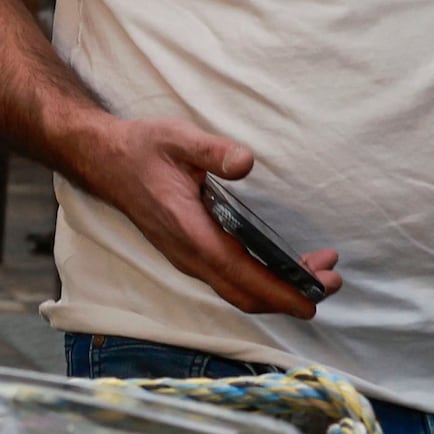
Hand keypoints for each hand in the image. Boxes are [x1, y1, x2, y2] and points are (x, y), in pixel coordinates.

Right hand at [68, 111, 335, 315]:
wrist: (103, 160)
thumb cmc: (141, 148)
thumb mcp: (176, 137)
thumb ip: (212, 150)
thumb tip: (247, 162)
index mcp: (190, 232)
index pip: (241, 274)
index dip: (280, 290)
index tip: (315, 296)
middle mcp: (189, 255)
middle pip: (245, 294)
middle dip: (290, 295)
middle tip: (330, 279)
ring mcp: (187, 259)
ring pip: (238, 291)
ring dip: (278, 290)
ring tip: (316, 272)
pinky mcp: (189, 255)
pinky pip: (230, 281)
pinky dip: (261, 282)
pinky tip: (282, 265)